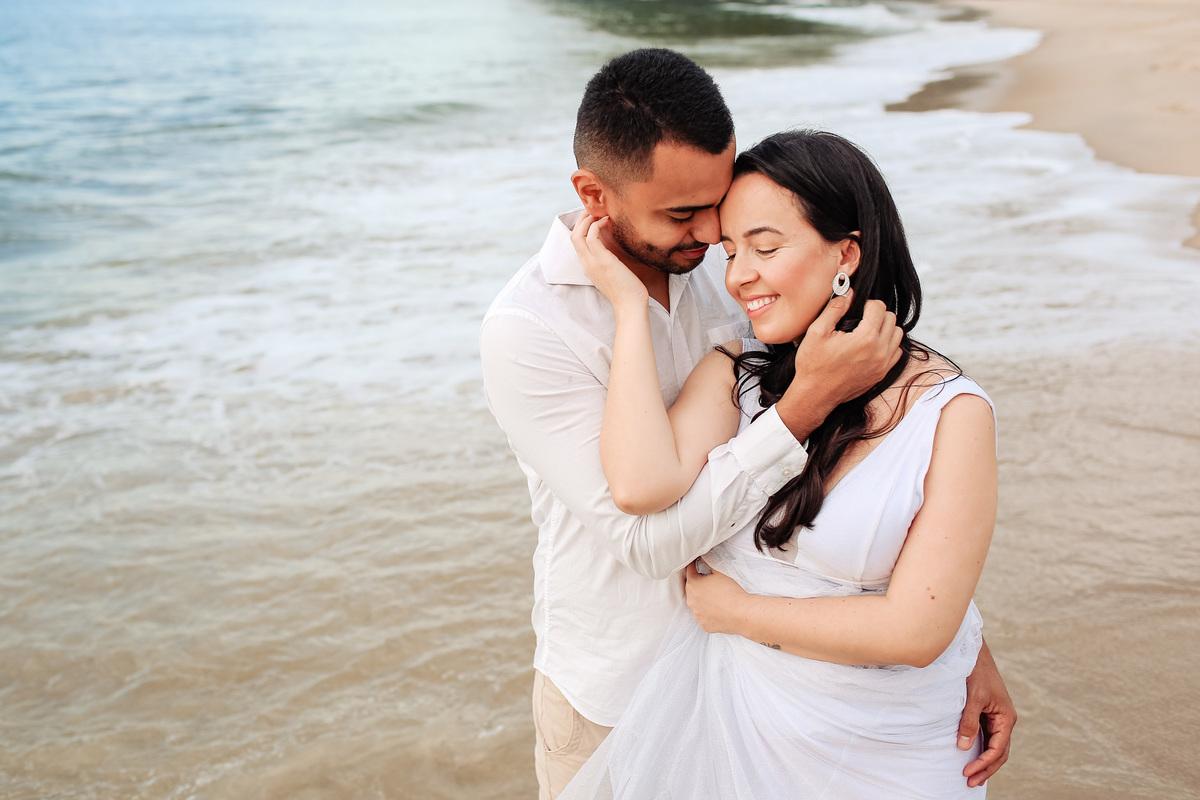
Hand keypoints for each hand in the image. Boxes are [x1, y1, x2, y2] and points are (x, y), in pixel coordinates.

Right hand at [570, 213, 648, 309]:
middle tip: (593, 210)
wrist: (630, 305)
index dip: (582, 227)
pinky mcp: (602, 260)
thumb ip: (609, 261)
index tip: (593, 217)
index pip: (577, 243)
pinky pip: (592, 236)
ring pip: (578, 234)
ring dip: (587, 219)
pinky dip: (597, 225)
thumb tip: (615, 249)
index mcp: (588, 267)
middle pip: (573, 236)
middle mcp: (586, 264)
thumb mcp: (614, 273)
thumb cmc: (628, 290)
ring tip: (599, 212)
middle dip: (581, 219)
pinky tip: (607, 221)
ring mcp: (592, 262)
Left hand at [685, 558, 748, 634]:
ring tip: (715, 598)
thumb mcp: (719, 573)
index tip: (696, 564)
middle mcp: (691, 600)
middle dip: (698, 585)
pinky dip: (708, 613)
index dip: (693, 567)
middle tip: (709, 583)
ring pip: (697, 604)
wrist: (741, 613)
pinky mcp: (704, 625)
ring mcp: (697, 614)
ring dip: (702, 600)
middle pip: (691, 589)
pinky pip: (704, 617)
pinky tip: (718, 610)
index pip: (689, 572)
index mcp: (693, 585)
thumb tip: (702, 559)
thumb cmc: (731, 591)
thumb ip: (708, 564)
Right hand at [794, 289, 903, 404]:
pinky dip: (887, 345)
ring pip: (897, 335)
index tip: (856, 308)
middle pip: (891, 319)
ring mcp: (882, 365)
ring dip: (885, 329)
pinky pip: (896, 352)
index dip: (866, 303)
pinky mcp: (881, 374)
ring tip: (866, 331)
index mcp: (865, 339)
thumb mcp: (817, 331)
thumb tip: (849, 292)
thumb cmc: (813, 364)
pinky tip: (870, 346)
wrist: (814, 395)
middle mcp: (879, 352)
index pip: (879, 307)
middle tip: (861, 319)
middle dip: (877, 314)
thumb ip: (835, 308)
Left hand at [959, 640, 1015, 786]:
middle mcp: (1004, 720)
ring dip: (983, 762)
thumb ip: (969, 722)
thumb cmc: (976, 672)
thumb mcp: (973, 698)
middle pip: (998, 753)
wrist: (973, 653)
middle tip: (969, 782)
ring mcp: (996, 718)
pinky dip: (979, 749)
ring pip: (993, 746)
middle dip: (985, 769)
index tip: (967, 772)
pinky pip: (985, 737)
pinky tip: (970, 757)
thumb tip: (964, 747)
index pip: (998, 749)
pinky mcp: (987, 714)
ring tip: (970, 776)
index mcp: (1006, 718)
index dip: (983, 763)